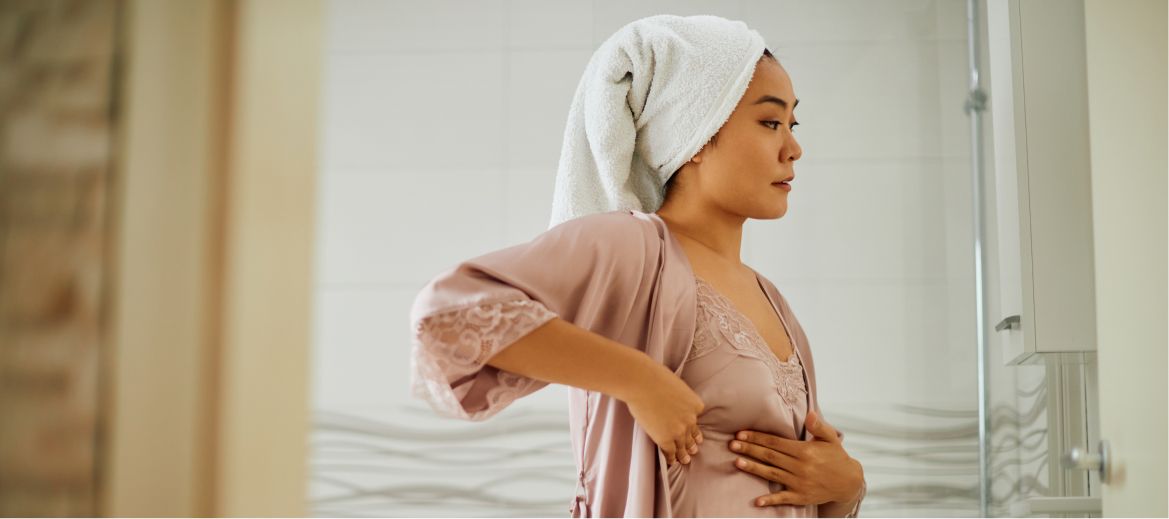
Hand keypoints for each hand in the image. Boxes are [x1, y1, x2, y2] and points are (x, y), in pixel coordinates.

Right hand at [621, 362, 703, 466]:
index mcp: (696, 405)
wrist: (642, 382)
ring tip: (685, 460)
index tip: (692, 429)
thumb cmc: (655, 377)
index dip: (692, 424)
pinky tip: (671, 462)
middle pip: (692, 434)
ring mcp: (678, 431)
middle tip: (693, 449)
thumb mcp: (675, 385)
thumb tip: (671, 398)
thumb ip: (678, 396)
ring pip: (683, 446)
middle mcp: (690, 419)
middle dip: (692, 442)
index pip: (696, 417)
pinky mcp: (665, 439)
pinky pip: (670, 452)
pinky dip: (671, 458)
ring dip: (684, 454)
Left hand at [729, 410, 863, 507]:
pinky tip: (757, 501)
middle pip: (770, 456)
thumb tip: (810, 414)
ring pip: (772, 474)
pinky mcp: (801, 497)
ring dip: (753, 468)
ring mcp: (800, 483)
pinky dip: (770, 500)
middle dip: (749, 449)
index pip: (775, 442)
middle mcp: (801, 467)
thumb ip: (819, 426)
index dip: (757, 438)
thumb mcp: (831, 439)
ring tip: (737, 462)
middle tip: (732, 444)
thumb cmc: (836, 457)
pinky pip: (783, 498)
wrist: (849, 482)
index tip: (741, 434)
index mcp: (805, 451)